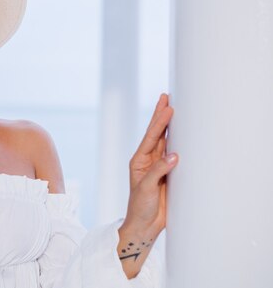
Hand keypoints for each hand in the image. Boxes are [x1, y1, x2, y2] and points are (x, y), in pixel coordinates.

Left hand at [122, 93, 177, 237]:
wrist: (144, 225)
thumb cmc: (140, 207)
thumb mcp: (146, 188)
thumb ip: (159, 171)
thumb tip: (174, 155)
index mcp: (139, 161)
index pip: (151, 137)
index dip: (159, 121)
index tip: (168, 107)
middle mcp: (149, 160)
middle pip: (157, 134)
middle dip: (162, 116)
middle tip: (167, 97)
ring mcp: (159, 166)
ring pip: (166, 141)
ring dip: (170, 126)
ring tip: (174, 108)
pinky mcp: (169, 174)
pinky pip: (175, 155)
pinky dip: (179, 142)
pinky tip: (183, 133)